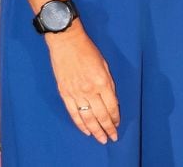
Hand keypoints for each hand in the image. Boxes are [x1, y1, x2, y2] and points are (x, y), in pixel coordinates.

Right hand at [44, 24, 119, 142]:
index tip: (117, 125)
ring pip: (87, 118)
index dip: (115, 117)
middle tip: (112, 138)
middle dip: (108, 128)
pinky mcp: (65, 94)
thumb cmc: (88, 50)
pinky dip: (80, 124)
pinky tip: (86, 131)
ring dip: (95, 130)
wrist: (66, 43)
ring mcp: (76, 93)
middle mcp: (90, 90)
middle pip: (101, 115)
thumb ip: (108, 83)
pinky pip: (73, 113)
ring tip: (101, 139)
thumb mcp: (104, 65)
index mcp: (102, 82)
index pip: (112, 106)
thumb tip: (112, 100)